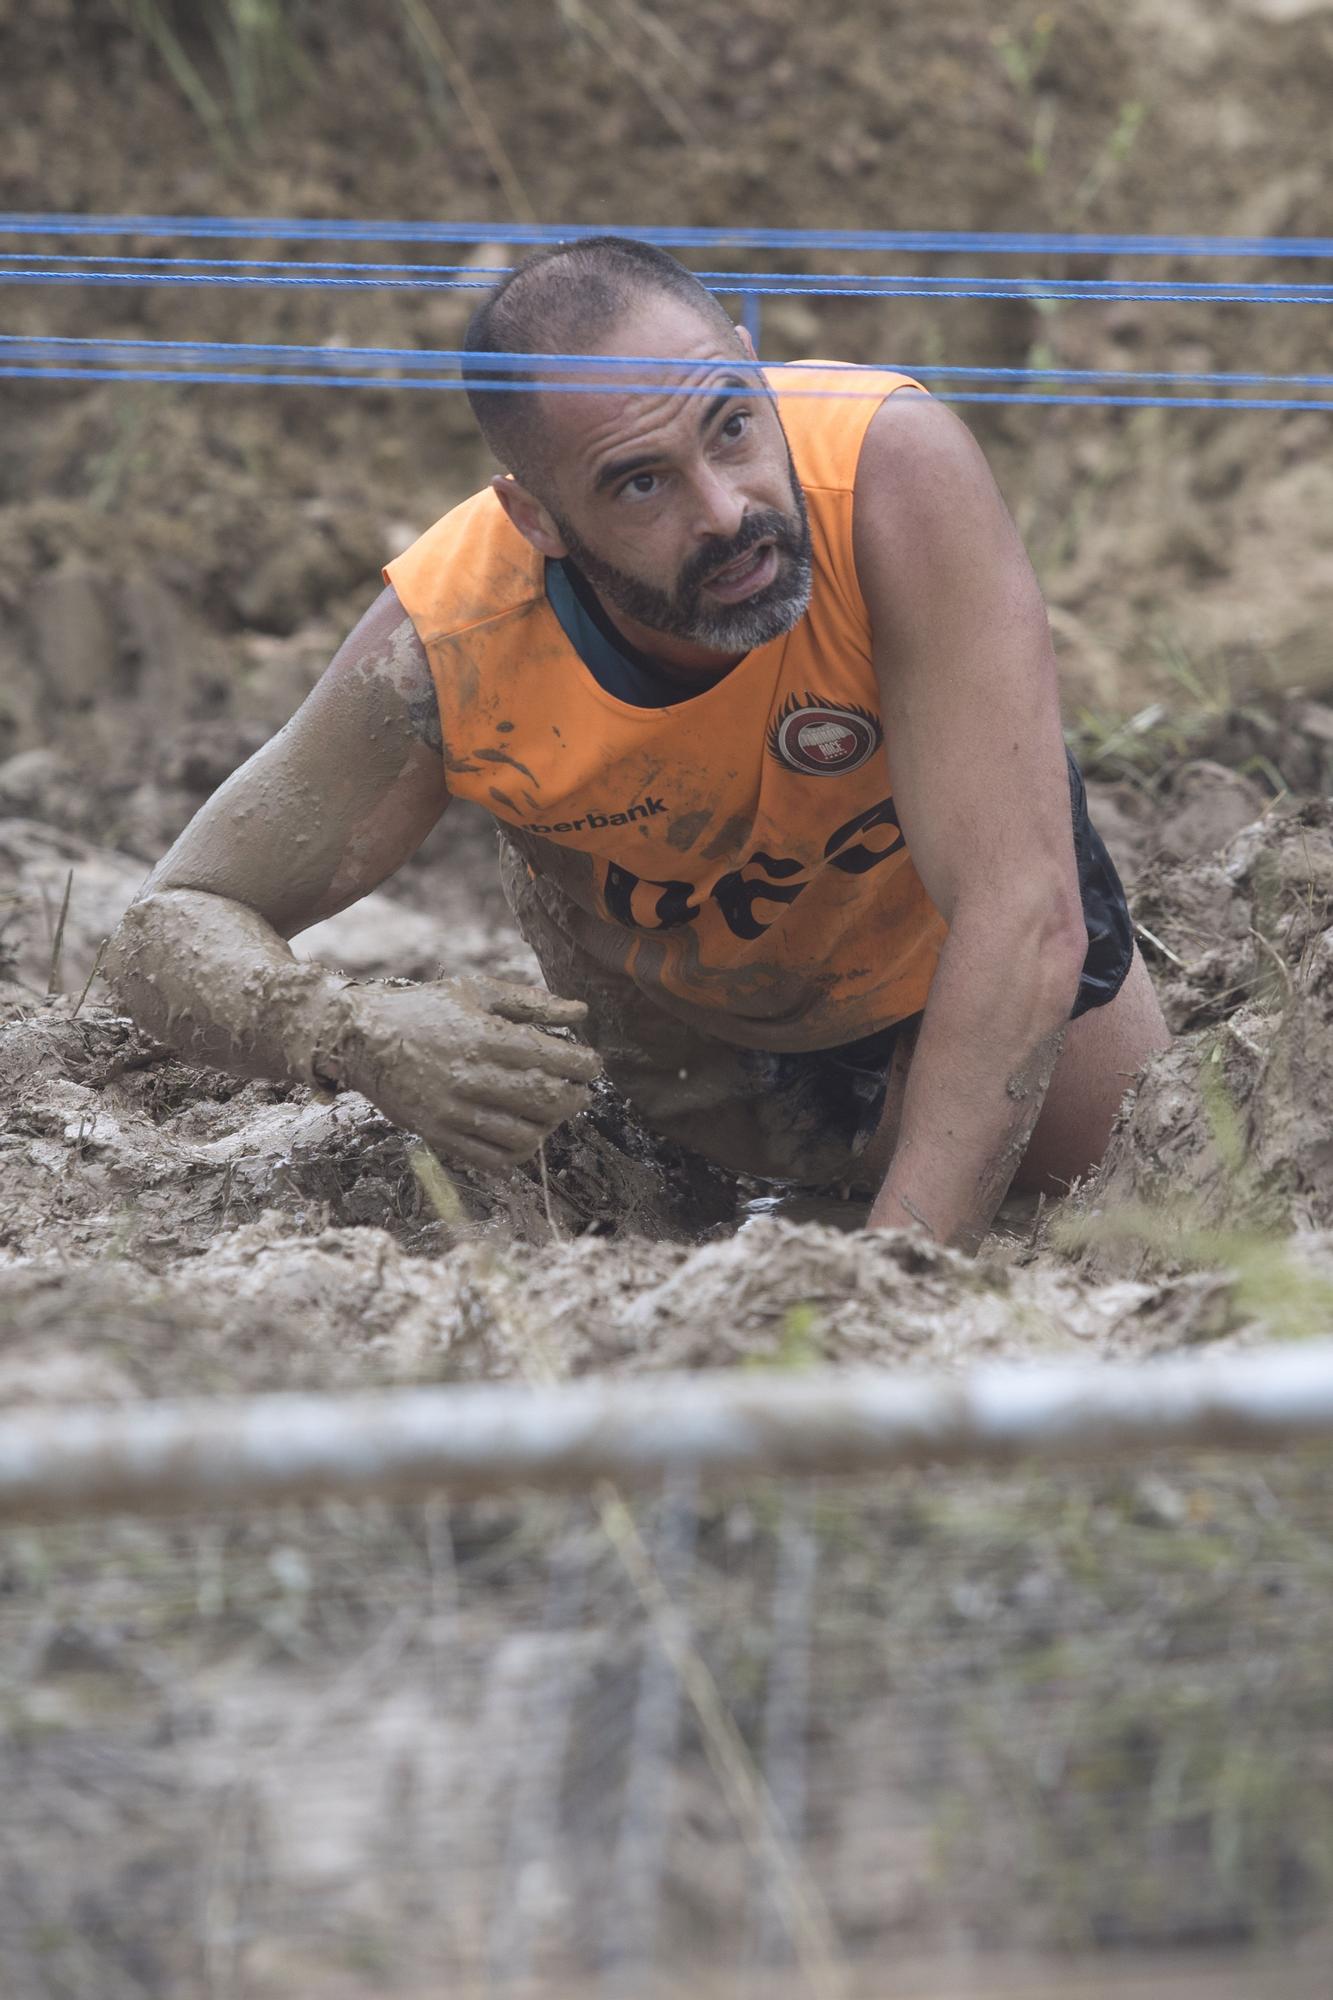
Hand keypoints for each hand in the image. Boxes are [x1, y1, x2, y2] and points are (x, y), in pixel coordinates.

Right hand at [323, 974, 600, 1172]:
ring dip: (549, 1126)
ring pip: (526, 1136)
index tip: (591, 1064)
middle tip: (579, 1090)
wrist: (360, 1037)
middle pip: (549, 1102)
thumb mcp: (477, 991)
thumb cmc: (425, 1009)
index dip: (586, 1066)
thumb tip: (581, 1011)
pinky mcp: (439, 1135)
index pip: (557, 1061)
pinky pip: (495, 1159)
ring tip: (549, 1111)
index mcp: (485, 1037)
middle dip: (576, 1097)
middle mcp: (471, 1077)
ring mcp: (454, 1111)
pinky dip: (519, 1150)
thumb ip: (532, 1003)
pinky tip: (523, 1131)